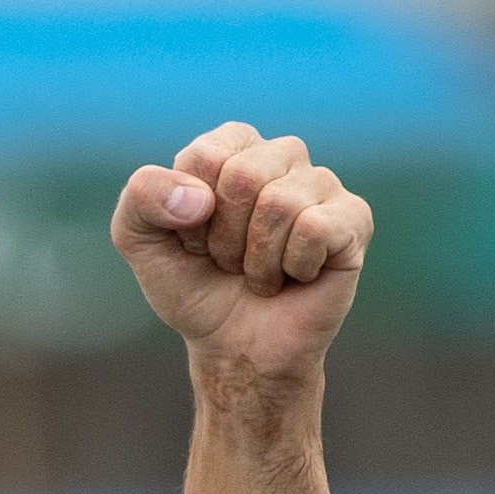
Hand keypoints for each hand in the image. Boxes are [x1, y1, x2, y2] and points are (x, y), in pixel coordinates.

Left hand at [114, 124, 370, 387]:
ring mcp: (323, 184)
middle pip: (243, 175)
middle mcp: (282, 155)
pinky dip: (293, 266)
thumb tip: (198, 199)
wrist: (234, 347)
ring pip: (279, 204)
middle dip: (224, 237)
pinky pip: (315, 228)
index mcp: (233, 146)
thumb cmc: (193, 286)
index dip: (190, 213)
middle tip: (231, 261)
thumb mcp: (140, 240)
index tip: (195, 239)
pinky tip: (296, 276)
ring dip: (258, 260)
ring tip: (261, 273)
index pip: (204, 156)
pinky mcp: (354, 219)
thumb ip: (142, 197)